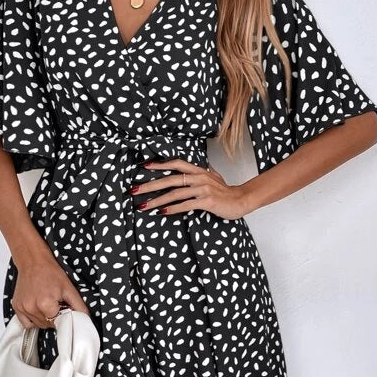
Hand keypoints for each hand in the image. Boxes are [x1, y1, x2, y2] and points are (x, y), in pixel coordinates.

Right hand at [11, 252, 89, 328]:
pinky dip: (33, 320)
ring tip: (47, 304)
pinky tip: (38, 309)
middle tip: (56, 304)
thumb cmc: (50, 272)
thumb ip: (79, 305)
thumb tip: (85, 318)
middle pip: (48, 325)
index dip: (63, 316)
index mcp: (45, 304)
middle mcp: (32, 308)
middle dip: (54, 317)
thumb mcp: (69, 288)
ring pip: (38, 324)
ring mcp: (23, 308)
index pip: (58, 323)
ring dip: (45, 318)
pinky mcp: (17, 307)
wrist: (34, 261)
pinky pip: (26, 323)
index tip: (63, 308)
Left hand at [131, 159, 249, 219]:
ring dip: (157, 201)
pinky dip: (172, 209)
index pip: (176, 163)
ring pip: (174, 194)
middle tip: (134, 191)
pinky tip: (162, 212)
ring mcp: (203, 189)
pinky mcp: (206, 201)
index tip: (144, 167)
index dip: (160, 165)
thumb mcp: (213, 178)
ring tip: (144, 206)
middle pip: (169, 180)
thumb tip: (195, 170)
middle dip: (149, 186)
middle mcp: (199, 177)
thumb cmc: (226, 192)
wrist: (241, 200)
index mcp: (198, 171)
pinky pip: (185, 205)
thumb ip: (202, 173)